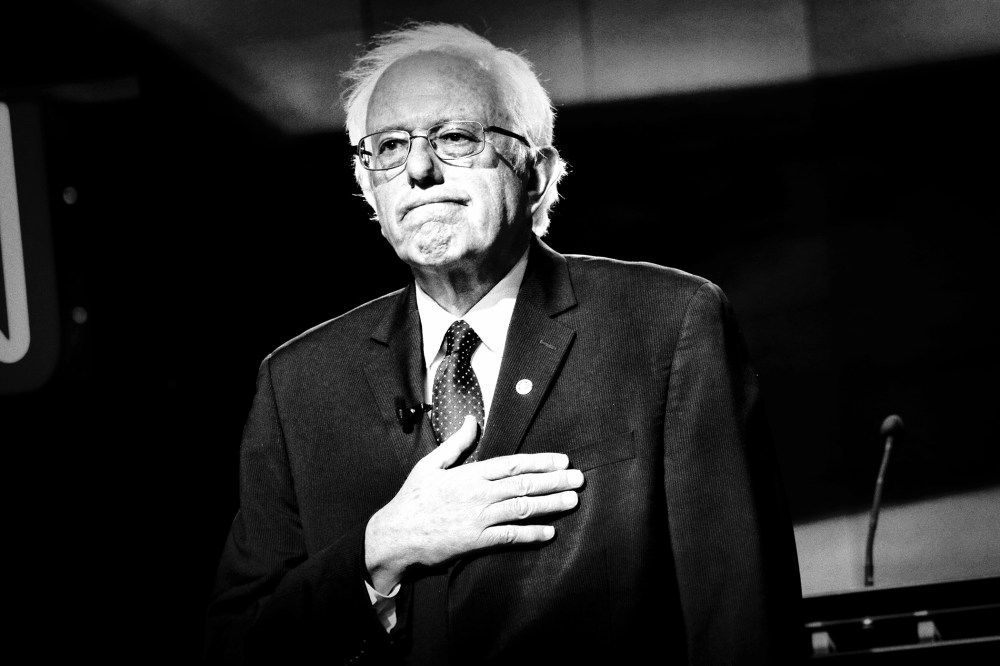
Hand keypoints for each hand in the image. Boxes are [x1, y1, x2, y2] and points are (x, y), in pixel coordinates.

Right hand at [365, 415, 583, 592]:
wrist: (396, 534)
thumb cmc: (413, 499)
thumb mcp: (430, 464)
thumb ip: (455, 444)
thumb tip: (470, 421)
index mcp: (470, 474)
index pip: (513, 464)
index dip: (540, 462)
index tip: (562, 460)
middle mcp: (479, 494)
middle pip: (524, 485)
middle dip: (554, 481)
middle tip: (579, 479)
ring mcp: (479, 517)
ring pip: (522, 508)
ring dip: (550, 505)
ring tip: (572, 501)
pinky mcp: (477, 540)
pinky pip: (510, 536)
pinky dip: (531, 534)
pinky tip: (549, 532)